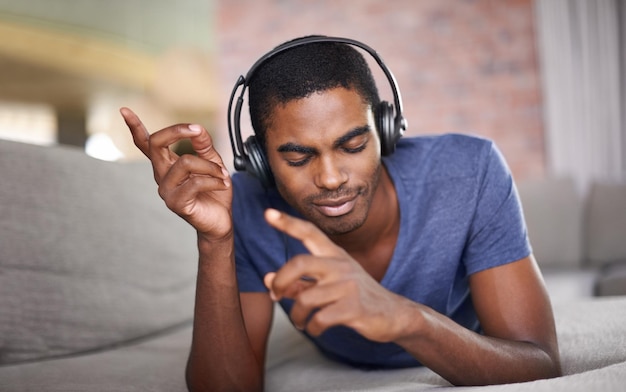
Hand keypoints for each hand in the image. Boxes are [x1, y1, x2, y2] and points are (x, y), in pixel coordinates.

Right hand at [120, 107, 232, 240]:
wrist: (221, 220)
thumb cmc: (215, 192)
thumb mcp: (213, 162)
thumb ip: (204, 145)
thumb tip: (197, 128)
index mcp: (167, 164)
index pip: (146, 144)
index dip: (135, 127)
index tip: (124, 110)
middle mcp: (162, 175)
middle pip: (157, 144)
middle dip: (178, 131)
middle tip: (197, 129)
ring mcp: (166, 190)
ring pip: (185, 162)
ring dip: (210, 166)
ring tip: (222, 175)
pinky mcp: (176, 203)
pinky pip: (195, 182)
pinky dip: (214, 180)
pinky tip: (222, 184)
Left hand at [263, 209, 413, 341]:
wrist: (393, 314)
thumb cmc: (355, 297)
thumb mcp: (328, 285)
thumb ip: (298, 282)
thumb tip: (267, 279)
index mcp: (334, 255)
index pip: (309, 233)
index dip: (288, 223)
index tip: (268, 213)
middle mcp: (340, 265)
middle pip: (300, 263)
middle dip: (280, 281)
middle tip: (275, 295)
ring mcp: (348, 286)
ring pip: (305, 299)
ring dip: (296, 315)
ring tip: (300, 321)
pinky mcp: (354, 307)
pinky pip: (319, 319)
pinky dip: (312, 328)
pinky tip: (315, 329)